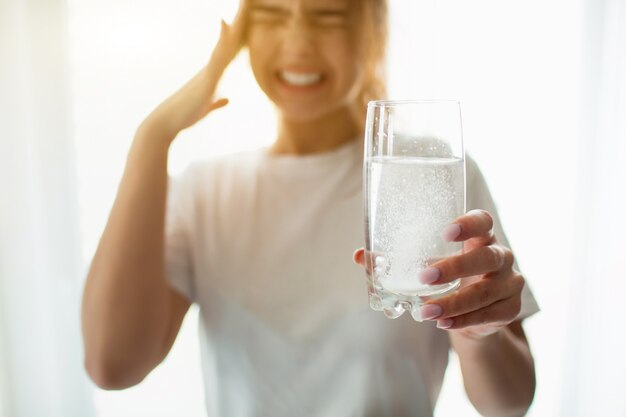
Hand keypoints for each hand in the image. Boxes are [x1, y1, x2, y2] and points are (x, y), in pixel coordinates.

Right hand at [141, 0, 248, 139]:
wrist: (167, 121)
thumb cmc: (185, 114)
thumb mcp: (206, 107)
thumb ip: (217, 102)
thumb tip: (226, 99)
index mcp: (213, 73)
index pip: (228, 50)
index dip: (236, 34)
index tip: (244, 17)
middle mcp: (211, 67)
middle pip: (229, 40)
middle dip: (239, 21)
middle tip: (247, 0)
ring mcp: (208, 70)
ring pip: (225, 42)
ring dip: (235, 24)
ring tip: (243, 4)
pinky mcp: (206, 78)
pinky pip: (217, 56)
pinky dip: (222, 40)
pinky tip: (226, 25)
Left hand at [353, 210, 524, 339]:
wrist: (475, 313)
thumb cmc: (448, 278)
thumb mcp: (427, 265)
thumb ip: (395, 260)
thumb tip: (361, 256)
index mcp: (480, 237)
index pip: (483, 221)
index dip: (468, 224)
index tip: (446, 232)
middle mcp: (500, 255)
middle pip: (486, 256)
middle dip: (455, 267)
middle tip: (425, 277)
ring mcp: (510, 282)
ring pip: (486, 291)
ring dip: (454, 302)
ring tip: (425, 312)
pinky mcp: (511, 308)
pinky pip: (491, 315)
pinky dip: (465, 320)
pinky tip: (443, 323)